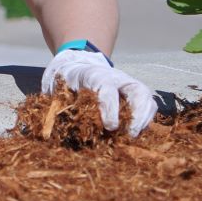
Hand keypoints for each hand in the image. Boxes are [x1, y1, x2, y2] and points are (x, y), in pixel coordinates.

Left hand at [41, 47, 155, 135]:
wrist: (78, 64)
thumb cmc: (67, 80)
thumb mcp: (58, 87)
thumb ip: (59, 104)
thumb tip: (54, 128)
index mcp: (95, 75)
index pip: (108, 90)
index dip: (110, 109)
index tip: (111, 127)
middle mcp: (117, 77)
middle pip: (138, 91)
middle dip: (137, 114)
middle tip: (130, 134)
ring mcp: (129, 84)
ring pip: (147, 98)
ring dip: (144, 119)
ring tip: (134, 136)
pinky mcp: (135, 93)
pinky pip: (148, 105)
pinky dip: (145, 119)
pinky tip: (136, 132)